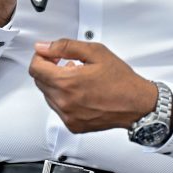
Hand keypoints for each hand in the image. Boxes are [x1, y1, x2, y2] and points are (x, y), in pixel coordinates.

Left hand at [29, 38, 157, 132]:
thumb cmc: (120, 80)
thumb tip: (44, 47)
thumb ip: (65, 46)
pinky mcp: (73, 125)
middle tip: (66, 63)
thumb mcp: (94, 52)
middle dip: (49, 69)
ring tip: (77, 78)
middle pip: (40, 82)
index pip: (35, 68)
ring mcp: (68, 116)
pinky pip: (58, 109)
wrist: (136, 103)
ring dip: (56, 84)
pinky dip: (64, 99)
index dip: (41, 57)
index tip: (49, 54)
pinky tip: (80, 92)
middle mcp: (64, 102)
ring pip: (48, 95)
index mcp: (67, 82)